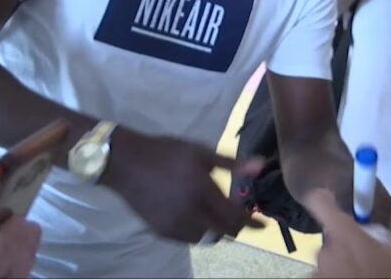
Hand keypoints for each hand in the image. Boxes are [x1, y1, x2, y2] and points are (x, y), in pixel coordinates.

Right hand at [103, 129, 265, 243]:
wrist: (127, 163)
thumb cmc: (167, 152)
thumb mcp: (201, 152)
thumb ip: (232, 164)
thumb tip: (261, 166)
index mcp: (202, 191)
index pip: (234, 216)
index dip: (251, 223)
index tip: (264, 225)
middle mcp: (190, 213)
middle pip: (223, 232)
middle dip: (236, 227)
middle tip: (241, 218)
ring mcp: (174, 225)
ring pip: (206, 238)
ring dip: (217, 230)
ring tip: (218, 216)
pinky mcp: (162, 231)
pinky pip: (189, 239)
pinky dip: (199, 232)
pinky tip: (198, 218)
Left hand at [303, 189, 390, 278]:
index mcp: (345, 235)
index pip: (319, 202)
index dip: (325, 198)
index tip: (335, 200)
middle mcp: (326, 250)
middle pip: (331, 232)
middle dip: (347, 239)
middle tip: (369, 254)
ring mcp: (319, 270)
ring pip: (328, 254)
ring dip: (342, 259)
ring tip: (364, 272)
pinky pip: (323, 273)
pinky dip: (335, 275)